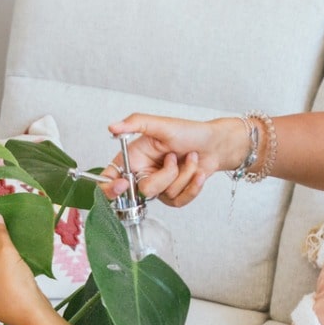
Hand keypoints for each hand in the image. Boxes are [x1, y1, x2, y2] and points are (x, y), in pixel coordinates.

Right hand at [100, 114, 244, 206]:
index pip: (110, 178)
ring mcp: (158, 187)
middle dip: (166, 175)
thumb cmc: (188, 132)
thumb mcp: (161, 124)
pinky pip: (179, 201)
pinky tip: (198, 172)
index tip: (123, 185)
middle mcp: (143, 174)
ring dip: (184, 175)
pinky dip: (192, 186)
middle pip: (143, 191)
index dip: (110, 187)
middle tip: (173, 157)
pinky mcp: (173, 195)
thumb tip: (112, 127)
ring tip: (189, 158)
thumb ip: (135, 123)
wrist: (214, 144)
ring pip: (164, 194)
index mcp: (133, 158)